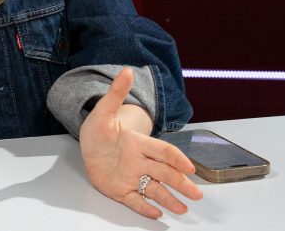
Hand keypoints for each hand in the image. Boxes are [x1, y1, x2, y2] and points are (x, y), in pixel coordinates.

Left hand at [79, 67, 202, 217]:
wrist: (88, 144)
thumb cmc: (99, 129)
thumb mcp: (103, 111)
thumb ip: (116, 93)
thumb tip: (126, 71)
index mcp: (139, 143)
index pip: (163, 151)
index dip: (176, 159)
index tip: (189, 167)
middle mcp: (139, 161)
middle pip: (164, 173)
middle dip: (181, 184)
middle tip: (197, 195)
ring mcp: (131, 177)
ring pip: (153, 189)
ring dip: (168, 199)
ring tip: (182, 209)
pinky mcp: (120, 190)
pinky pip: (134, 200)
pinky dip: (144, 207)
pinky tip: (156, 214)